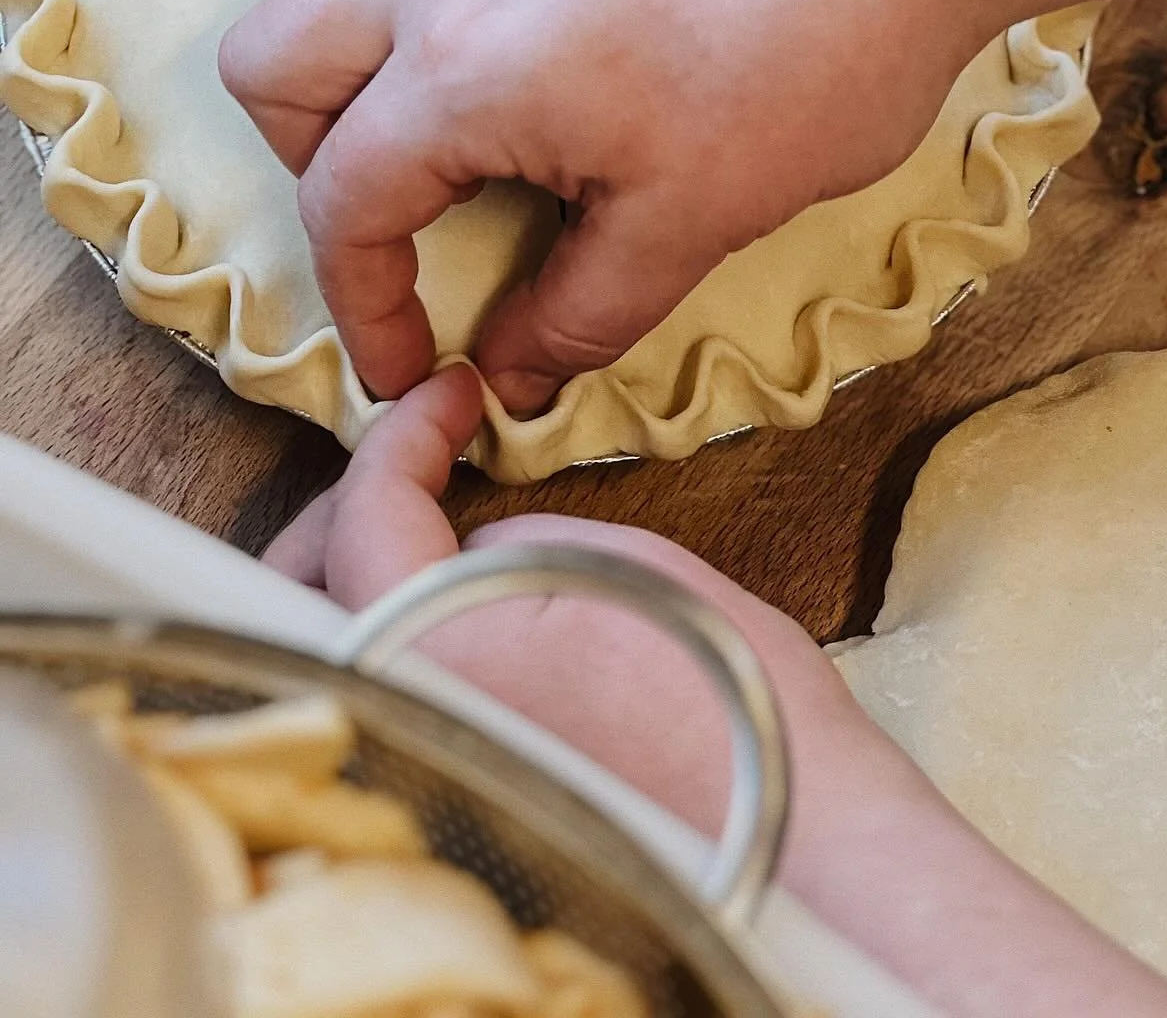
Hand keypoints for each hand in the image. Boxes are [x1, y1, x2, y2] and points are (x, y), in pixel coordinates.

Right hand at [219, 0, 985, 415]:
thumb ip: (581, 310)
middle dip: (312, 160)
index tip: (411, 358)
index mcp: (459, 70)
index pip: (344, 206)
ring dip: (322, 20)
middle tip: (411, 214)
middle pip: (269, 62)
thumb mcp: (696, 219)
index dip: (365, 308)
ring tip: (407, 80)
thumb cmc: (814, 57)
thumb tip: (513, 375)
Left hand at [265, 370, 1166, 1017]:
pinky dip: (384, 642)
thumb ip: (517, 536)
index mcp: (436, 640)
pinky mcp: (449, 804)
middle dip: (344, 507)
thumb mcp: (625, 560)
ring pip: (320, 653)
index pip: (368, 509)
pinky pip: (376, 703)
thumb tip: (473, 543)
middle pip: (297, 591)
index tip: (448, 397)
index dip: (404, 432)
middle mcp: (398, 712)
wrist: (798, 840)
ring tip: (411, 525)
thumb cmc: (734, 702)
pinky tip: (443, 614)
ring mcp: (414, 768)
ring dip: (350, 577)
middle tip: (408, 457)